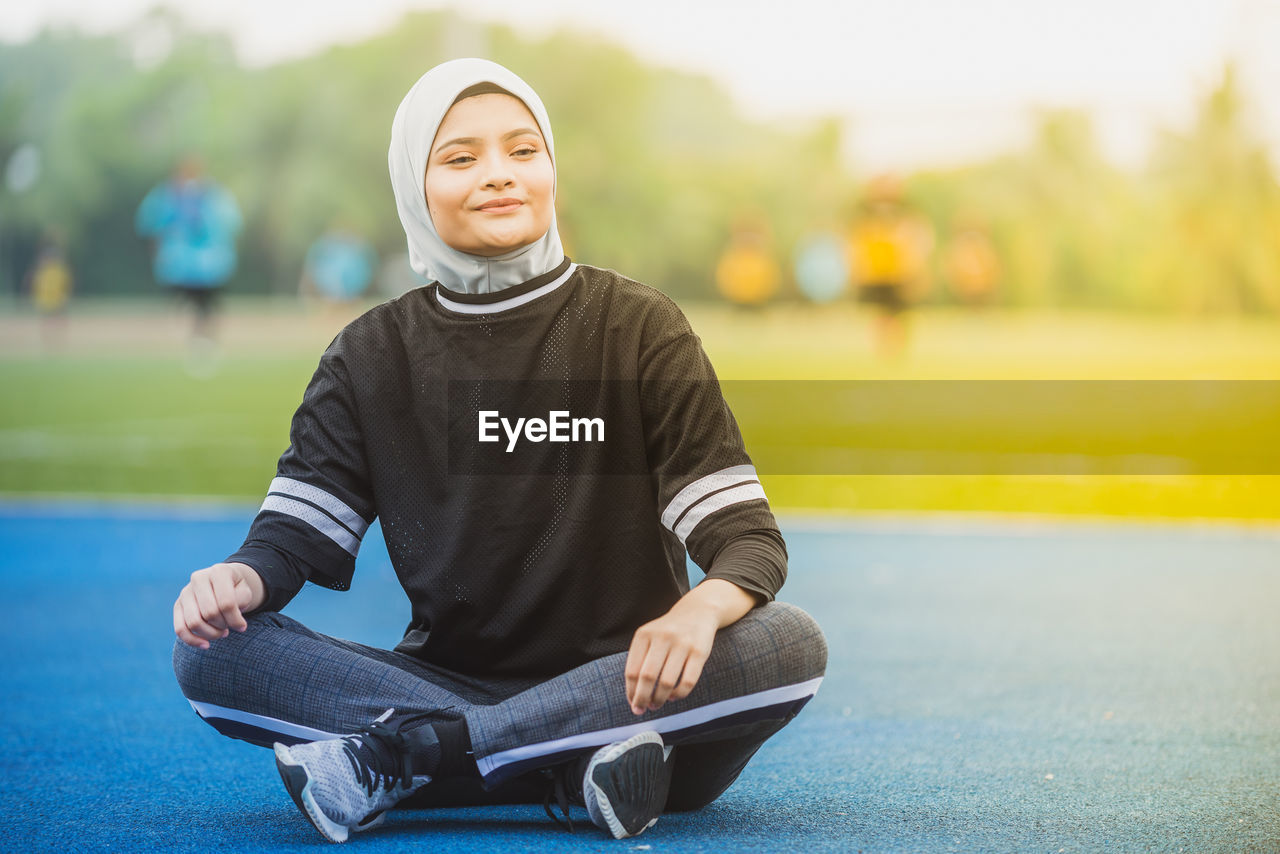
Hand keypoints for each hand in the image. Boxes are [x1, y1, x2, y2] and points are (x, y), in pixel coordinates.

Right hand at [173, 562, 264, 649]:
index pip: (226, 602)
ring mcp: (185, 592)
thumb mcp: (245, 593)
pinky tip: (206, 645)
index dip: (235, 620)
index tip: (243, 627)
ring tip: (222, 632)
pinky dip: (192, 641)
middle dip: (223, 626)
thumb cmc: (236, 590)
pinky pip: (180, 628)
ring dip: (211, 634)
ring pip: (194, 623)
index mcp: (218, 572)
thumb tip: (234, 622)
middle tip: (230, 627)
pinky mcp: (177, 605)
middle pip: (210, 613)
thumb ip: (241, 603)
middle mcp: (198, 578)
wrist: (224, 584)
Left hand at [624, 599, 718, 715]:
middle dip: (642, 699)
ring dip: (659, 699)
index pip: (632, 670)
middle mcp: (662, 637)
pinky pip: (688, 682)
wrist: (698, 611)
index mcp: (644, 634)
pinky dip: (679, 695)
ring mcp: (682, 644)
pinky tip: (673, 697)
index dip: (631, 692)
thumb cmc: (668, 631)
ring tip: (656, 704)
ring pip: (667, 682)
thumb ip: (639, 660)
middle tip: (642, 709)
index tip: (632, 704)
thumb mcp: (649, 636)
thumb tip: (634, 696)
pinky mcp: (699, 652)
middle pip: (647, 677)